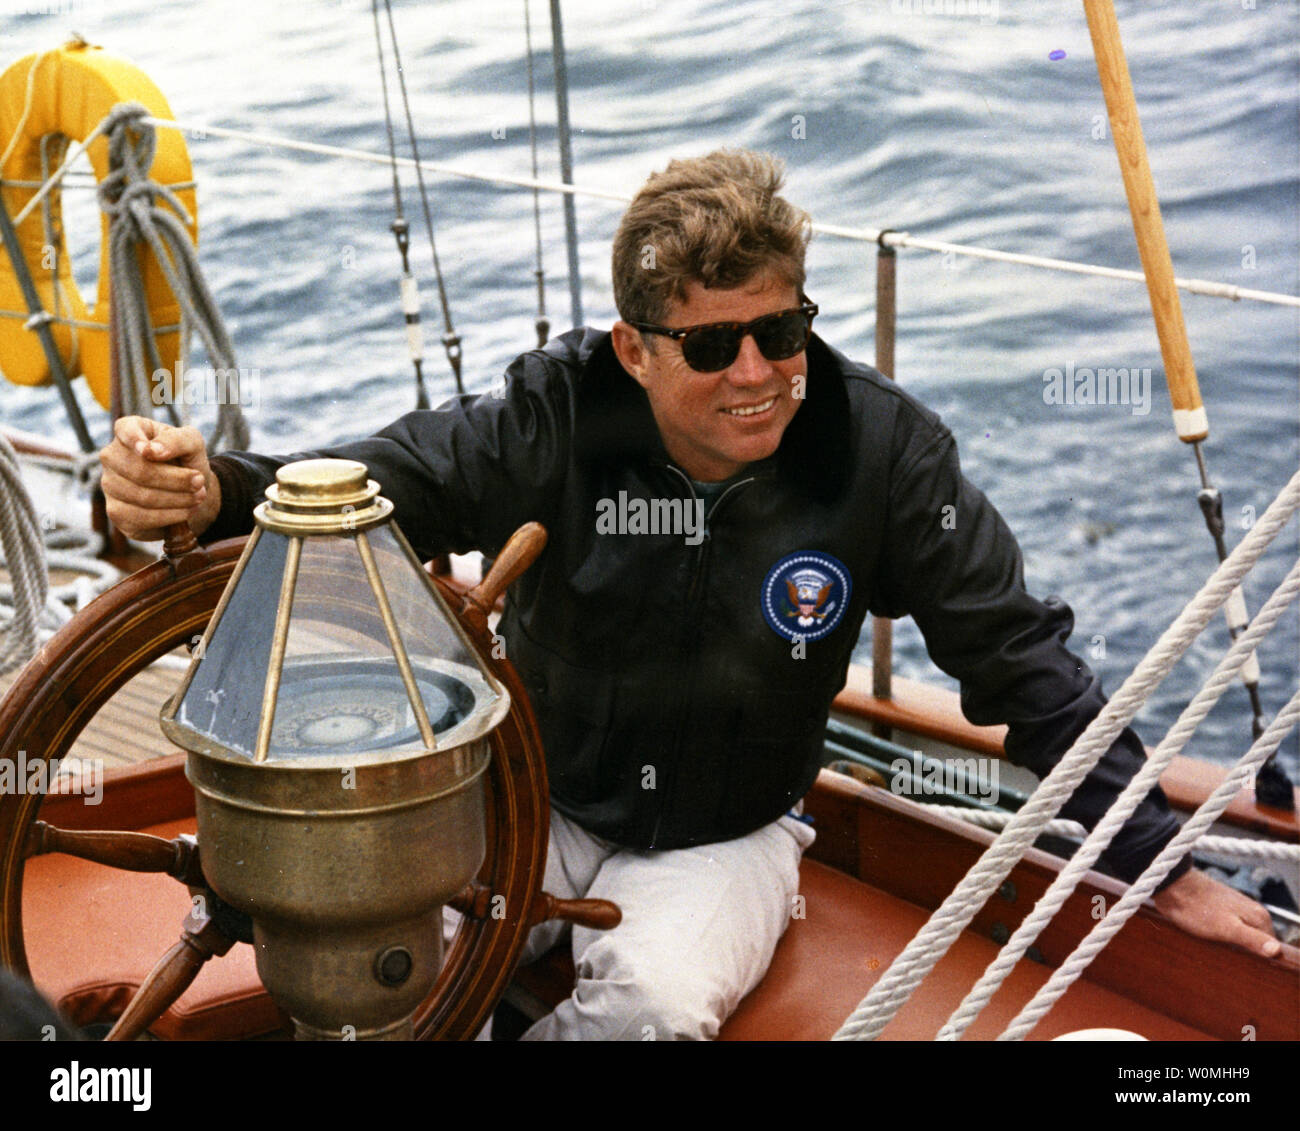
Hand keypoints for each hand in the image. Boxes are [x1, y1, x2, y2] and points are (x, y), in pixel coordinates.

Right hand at [99, 416, 221, 541]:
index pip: (125, 429)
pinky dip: (170, 516)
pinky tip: (186, 511)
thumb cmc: (186, 461)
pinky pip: (141, 517)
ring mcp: (110, 484)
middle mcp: (112, 456)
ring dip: (178, 499)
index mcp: (129, 430)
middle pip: (140, 470)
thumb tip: (150, 451)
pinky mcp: (116, 511)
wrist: (190, 492)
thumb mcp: (192, 444)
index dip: (135, 440)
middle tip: (199, 482)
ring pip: (142, 496)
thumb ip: (176, 440)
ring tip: (198, 496)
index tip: (149, 451)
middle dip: (176, 479)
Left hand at [1150, 867, 1281, 958]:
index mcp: (1260, 917)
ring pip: (1242, 938)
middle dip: (1246, 953)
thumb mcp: (1226, 928)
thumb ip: (1252, 938)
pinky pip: (1228, 932)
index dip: (1260, 960)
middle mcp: (1252, 912)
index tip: (1244, 964)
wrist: (1172, 886)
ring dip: (1232, 947)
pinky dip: (1222, 939)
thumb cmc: (1197, 908)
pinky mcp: (1221, 912)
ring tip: (1217, 950)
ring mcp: (1237, 911)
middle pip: (1257, 944)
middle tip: (1227, 957)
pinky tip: (1211, 943)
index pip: (1271, 949)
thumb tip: (1276, 950)